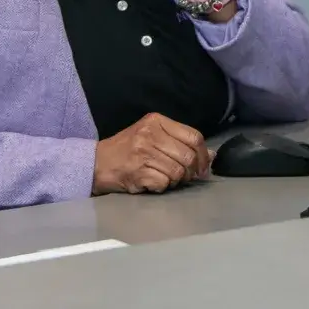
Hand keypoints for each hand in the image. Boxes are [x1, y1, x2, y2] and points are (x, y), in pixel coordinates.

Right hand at [92, 112, 213, 194]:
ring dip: (176, 181)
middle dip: (192, 172)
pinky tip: (153, 183)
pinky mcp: (137, 172)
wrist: (96, 162)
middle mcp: (150, 134)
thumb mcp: (153, 136)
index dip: (204, 154)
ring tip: (166, 178)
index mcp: (156, 121)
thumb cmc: (127, 148)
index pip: (194, 136)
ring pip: (178, 172)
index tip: (204, 167)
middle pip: (188, 156)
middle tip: (186, 177)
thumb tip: (211, 156)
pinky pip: (164, 183)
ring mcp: (143, 153)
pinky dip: (162, 187)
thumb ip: (180, 142)